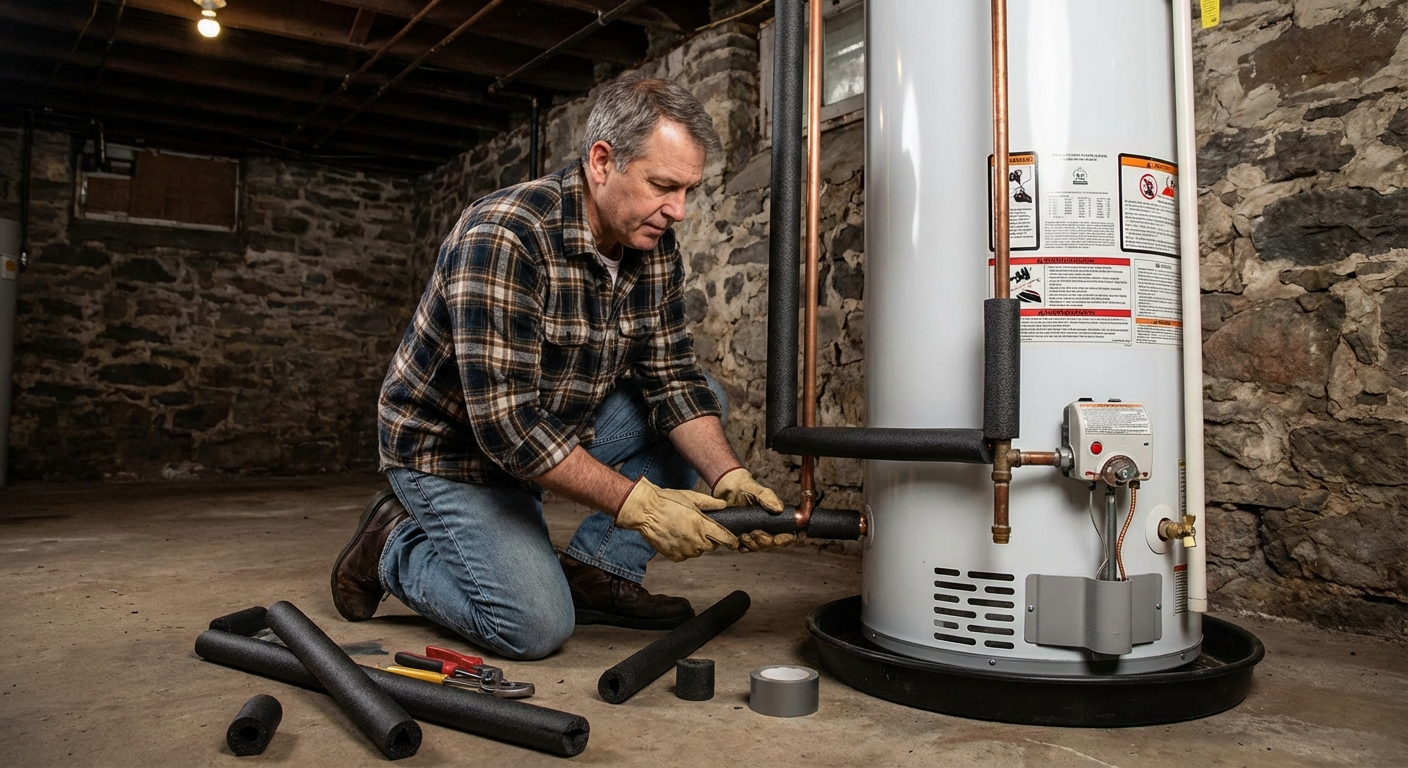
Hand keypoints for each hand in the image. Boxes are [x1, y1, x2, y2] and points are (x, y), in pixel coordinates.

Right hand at [615, 477, 736, 561]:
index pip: (724, 538)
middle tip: (701, 528)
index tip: (734, 541)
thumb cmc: (667, 501)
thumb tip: (723, 505)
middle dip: (710, 539)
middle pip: (712, 546)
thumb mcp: (691, 497)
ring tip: (686, 531)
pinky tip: (677, 537)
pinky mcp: (674, 556)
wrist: (645, 510)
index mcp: (701, 524)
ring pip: (698, 551)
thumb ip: (710, 503)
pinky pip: (685, 555)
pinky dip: (684, 549)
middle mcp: (694, 540)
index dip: (731, 540)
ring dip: (697, 544)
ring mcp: (684, 550)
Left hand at [713, 468, 790, 552]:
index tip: (779, 537)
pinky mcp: (740, 537)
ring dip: (753, 544)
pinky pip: (744, 547)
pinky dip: (743, 546)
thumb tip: (779, 509)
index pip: (784, 534)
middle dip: (764, 541)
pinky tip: (738, 541)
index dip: (784, 538)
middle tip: (755, 533)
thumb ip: (767, 497)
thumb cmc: (744, 488)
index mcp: (774, 518)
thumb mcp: (755, 489)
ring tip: (744, 536)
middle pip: (770, 542)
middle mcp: (765, 528)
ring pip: (757, 546)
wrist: (727, 489)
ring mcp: (753, 534)